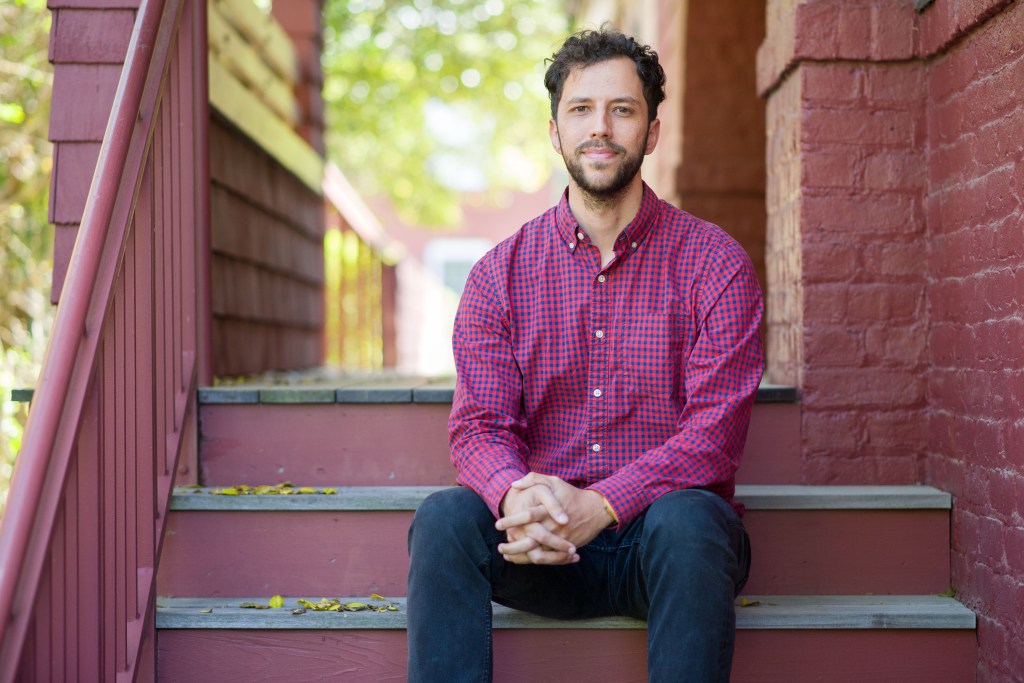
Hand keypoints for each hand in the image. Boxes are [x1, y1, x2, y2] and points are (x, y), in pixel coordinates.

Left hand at [495, 474, 614, 564]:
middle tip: (500, 547)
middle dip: (513, 545)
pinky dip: (533, 561)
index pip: (527, 515)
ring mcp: (560, 539)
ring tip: (507, 556)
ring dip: (520, 557)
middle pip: (530, 539)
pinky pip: (548, 559)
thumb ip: (533, 479)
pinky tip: (522, 560)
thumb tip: (514, 484)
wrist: (595, 510)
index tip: (498, 524)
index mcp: (548, 509)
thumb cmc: (571, 494)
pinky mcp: (565, 549)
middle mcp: (554, 526)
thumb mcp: (554, 481)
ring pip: (538, 553)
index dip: (511, 520)